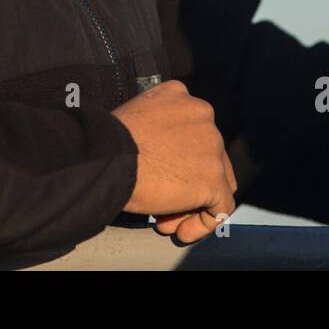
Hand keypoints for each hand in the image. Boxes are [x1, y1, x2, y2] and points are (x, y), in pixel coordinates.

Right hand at [111, 79, 236, 242]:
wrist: (107, 158)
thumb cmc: (108, 143)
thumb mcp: (135, 115)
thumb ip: (158, 126)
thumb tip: (161, 155)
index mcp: (181, 96)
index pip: (193, 132)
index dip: (179, 160)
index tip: (158, 178)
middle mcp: (204, 116)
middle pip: (208, 157)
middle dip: (187, 184)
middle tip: (162, 206)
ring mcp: (213, 147)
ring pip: (217, 182)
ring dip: (193, 205)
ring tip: (168, 223)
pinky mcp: (214, 179)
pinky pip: (220, 209)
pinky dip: (204, 224)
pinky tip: (181, 232)